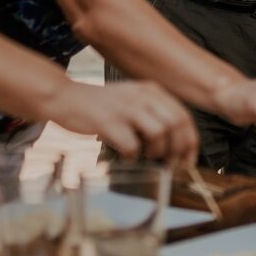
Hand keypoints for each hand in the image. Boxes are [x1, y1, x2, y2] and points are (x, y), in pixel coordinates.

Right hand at [45, 81, 197, 164]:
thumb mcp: (132, 100)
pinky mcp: (108, 121)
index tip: (187, 161)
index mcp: (151, 90)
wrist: (65, 97)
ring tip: (145, 157)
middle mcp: (142, 95)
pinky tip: (125, 156)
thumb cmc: (100, 105)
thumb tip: (175, 145)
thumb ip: (153, 114)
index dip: (190, 142)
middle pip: (176, 124)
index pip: (183, 116)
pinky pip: (132, 145)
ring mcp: (125, 108)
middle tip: (170, 165)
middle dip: (177, 150)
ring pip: (159, 133)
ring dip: (156, 152)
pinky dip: (132, 156)